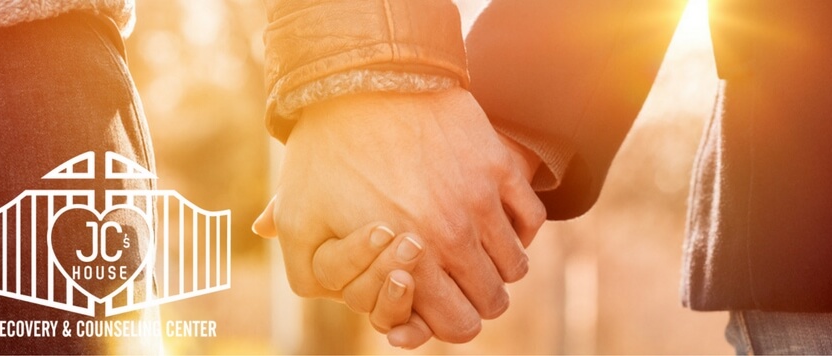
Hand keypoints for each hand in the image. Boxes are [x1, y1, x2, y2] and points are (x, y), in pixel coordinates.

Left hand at [258, 87, 545, 342]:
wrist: (361, 80)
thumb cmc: (326, 154)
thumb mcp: (300, 221)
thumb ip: (315, 275)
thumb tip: (342, 301)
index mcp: (409, 261)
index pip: (457, 325)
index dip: (449, 323)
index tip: (437, 303)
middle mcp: (453, 236)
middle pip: (492, 300)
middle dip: (474, 299)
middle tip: (454, 280)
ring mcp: (482, 199)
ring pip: (515, 264)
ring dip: (496, 266)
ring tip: (471, 249)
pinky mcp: (498, 166)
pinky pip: (531, 217)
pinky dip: (519, 228)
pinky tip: (493, 219)